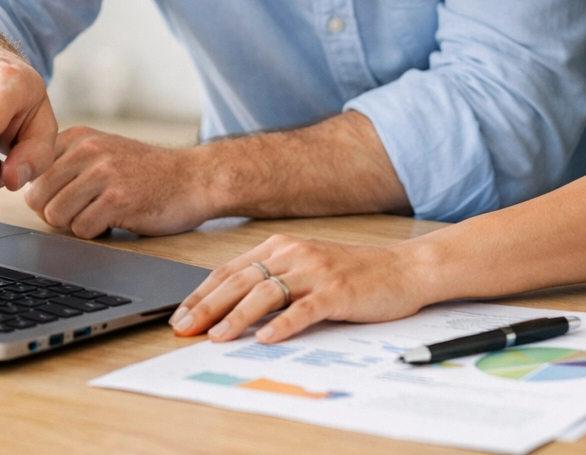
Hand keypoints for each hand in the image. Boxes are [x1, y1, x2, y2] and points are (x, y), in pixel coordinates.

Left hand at [22, 127, 214, 237]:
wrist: (193, 179)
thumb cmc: (145, 173)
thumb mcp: (103, 152)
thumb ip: (67, 163)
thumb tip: (27, 194)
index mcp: (79, 137)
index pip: (32, 175)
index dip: (45, 196)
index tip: (67, 198)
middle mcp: (88, 149)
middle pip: (38, 198)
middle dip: (56, 213)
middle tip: (84, 211)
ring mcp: (104, 173)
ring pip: (56, 215)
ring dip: (76, 224)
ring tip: (101, 213)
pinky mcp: (118, 199)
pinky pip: (82, 229)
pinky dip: (96, 232)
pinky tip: (116, 219)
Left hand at [167, 234, 432, 344]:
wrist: (404, 269)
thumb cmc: (355, 273)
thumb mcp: (307, 268)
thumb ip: (275, 280)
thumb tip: (231, 308)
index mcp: (283, 247)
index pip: (231, 271)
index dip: (202, 294)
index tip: (180, 315)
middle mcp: (296, 254)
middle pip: (241, 281)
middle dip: (207, 306)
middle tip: (183, 328)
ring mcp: (317, 272)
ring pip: (266, 293)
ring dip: (237, 316)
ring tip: (216, 336)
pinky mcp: (338, 292)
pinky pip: (304, 309)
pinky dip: (282, 324)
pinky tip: (265, 338)